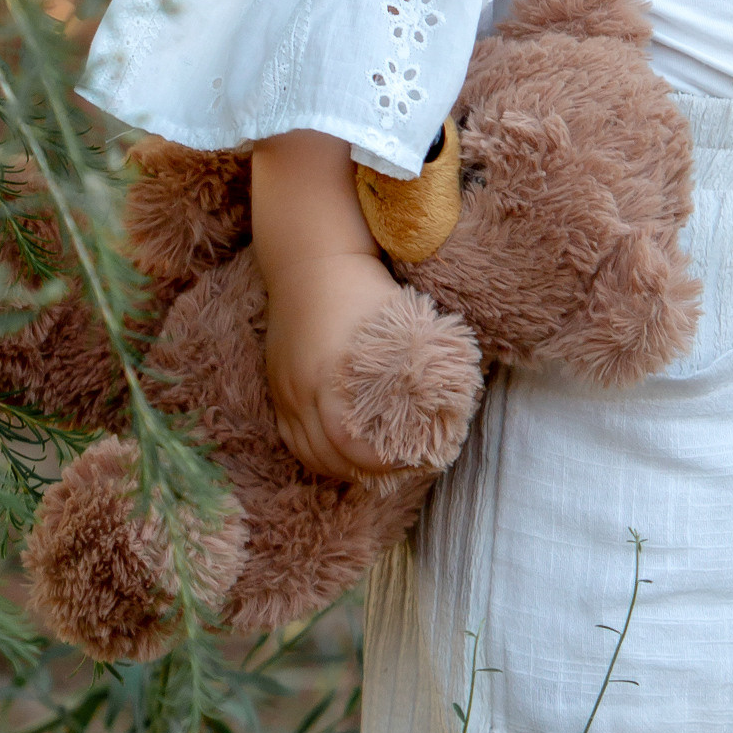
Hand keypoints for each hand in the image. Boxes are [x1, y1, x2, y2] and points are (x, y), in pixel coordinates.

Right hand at [261, 250, 418, 480]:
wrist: (308, 260)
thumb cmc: (364, 288)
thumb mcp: (399, 321)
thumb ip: (420, 360)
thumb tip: (456, 396)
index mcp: (331, 374)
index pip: (348, 443)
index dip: (378, 461)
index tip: (410, 460)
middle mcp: (301, 389)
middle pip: (327, 456)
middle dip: (365, 471)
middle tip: (401, 468)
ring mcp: (284, 390)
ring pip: (307, 452)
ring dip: (340, 467)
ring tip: (374, 467)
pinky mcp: (277, 388)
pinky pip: (292, 437)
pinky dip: (317, 454)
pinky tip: (341, 455)